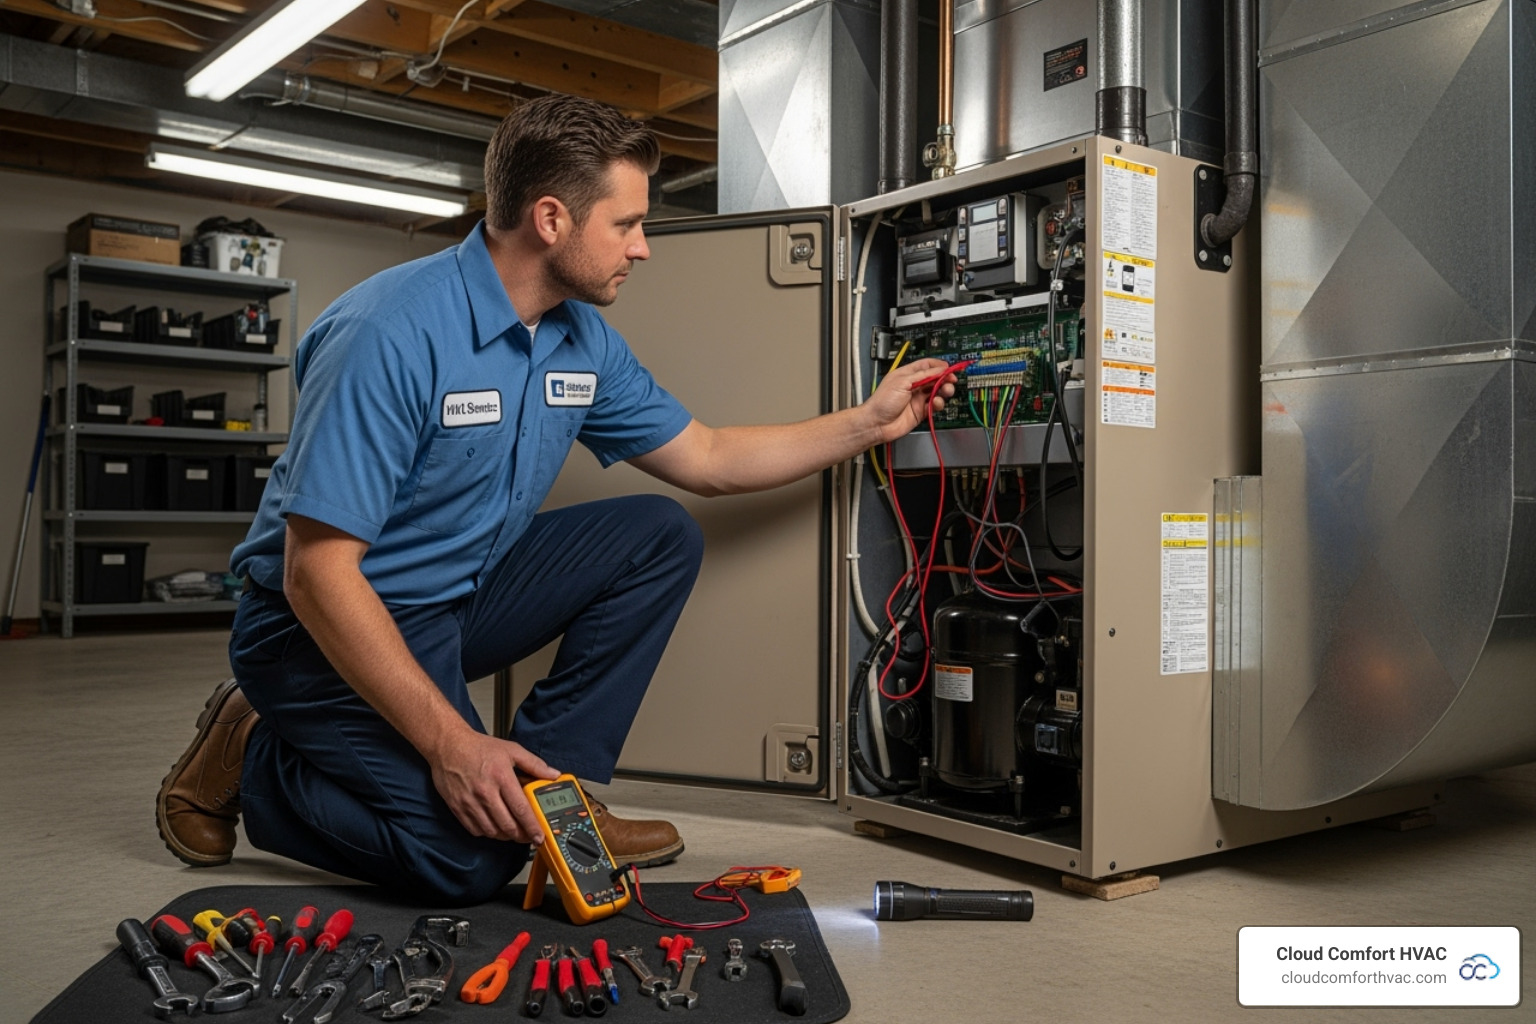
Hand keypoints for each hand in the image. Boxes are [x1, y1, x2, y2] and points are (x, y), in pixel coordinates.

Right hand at [427, 729, 559, 842]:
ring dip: (505, 836)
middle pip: (507, 825)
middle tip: (529, 837)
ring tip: (514, 832)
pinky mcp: (457, 808)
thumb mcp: (511, 750)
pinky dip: (488, 833)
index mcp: (501, 777)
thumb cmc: (480, 747)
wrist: (448, 746)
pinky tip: (495, 827)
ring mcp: (470, 802)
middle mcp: (485, 792)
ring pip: (492, 831)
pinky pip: (475, 829)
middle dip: (521, 836)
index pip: (521, 809)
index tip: (540, 836)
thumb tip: (553, 774)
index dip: (532, 826)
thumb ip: (534, 764)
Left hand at [865, 358, 957, 442]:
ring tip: (946, 391)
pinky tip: (936, 403)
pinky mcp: (921, 412)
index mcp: (907, 374)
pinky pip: (934, 406)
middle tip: (951, 380)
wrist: (877, 424)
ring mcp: (917, 399)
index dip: (939, 366)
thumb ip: (923, 375)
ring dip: (944, 390)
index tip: (949, 368)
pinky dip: (938, 404)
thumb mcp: (902, 382)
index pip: (926, 366)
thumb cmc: (882, 402)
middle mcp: (913, 386)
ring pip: (937, 392)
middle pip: (935, 378)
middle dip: (945, 378)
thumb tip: (939, 369)